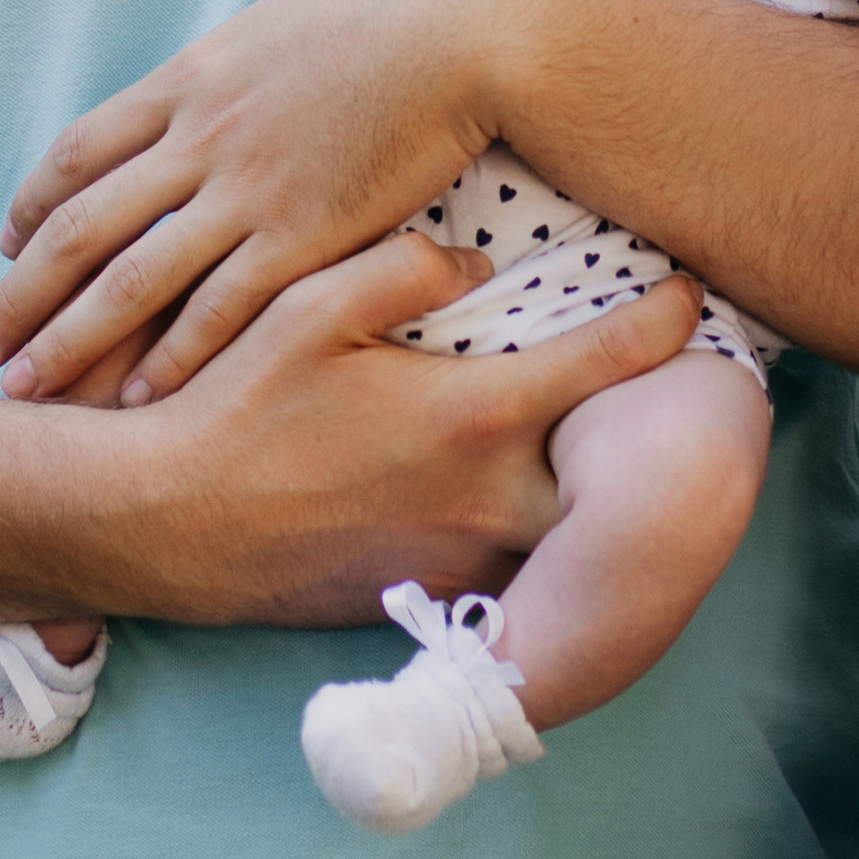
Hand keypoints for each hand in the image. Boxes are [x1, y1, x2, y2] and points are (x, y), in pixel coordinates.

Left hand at [0, 0, 539, 403]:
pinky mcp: (304, 233)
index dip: (32, 208)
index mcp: (187, 82)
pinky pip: (218, 308)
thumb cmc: (386, 17)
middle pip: (80, 229)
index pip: (76, 154)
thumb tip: (210, 91)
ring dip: (69, 342)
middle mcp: (198, 137)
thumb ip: (228, 76)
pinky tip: (140, 399)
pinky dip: (170, 358)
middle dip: (21, 296)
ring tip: (28, 390)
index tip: (7, 250)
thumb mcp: (276, 31)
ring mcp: (246, 187)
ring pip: (130, 280)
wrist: (462, 22)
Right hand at [100, 228, 702, 622]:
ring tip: (613, 437)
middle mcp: (488, 498)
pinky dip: (534, 528)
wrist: (164, 525)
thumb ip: (402, 269)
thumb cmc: (235, 408)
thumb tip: (474, 262)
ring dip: (593, 485)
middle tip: (680, 389)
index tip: (693, 295)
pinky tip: (522, 492)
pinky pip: (512, 560)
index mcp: (471, 416)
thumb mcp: (309, 305)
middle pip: (620, 471)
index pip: (604, 363)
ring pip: (569, 525)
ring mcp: (464, 558)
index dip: (664, 324)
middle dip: (652, 432)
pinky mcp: (431, 596)